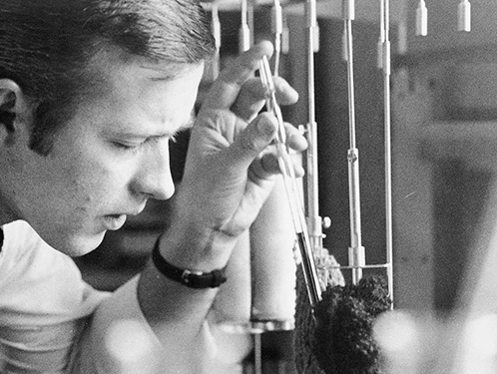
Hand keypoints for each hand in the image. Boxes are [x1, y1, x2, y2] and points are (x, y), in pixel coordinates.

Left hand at [162, 41, 306, 269]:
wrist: (212, 228)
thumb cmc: (204, 195)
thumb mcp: (225, 166)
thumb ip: (250, 142)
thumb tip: (273, 120)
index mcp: (214, 121)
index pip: (230, 84)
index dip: (247, 64)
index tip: (265, 49)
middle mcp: (233, 129)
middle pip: (257, 99)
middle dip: (274, 94)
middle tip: (287, 97)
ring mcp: (250, 146)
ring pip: (274, 127)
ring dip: (287, 134)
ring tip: (292, 146)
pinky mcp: (264, 165)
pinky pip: (281, 154)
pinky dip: (289, 160)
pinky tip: (293, 170)